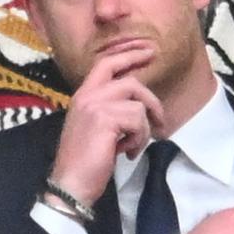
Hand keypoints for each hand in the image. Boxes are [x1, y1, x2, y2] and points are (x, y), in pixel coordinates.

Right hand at [49, 48, 164, 204]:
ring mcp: (95, 106)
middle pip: (131, 83)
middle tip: (161, 121)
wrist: (71, 182)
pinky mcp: (105, 119)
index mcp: (83, 95)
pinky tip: (127, 153)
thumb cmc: (87, 161)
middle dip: (151, 102)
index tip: (149, 51)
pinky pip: (138, 121)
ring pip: (138, 106)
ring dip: (143, 130)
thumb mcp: (97, 128)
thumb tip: (141, 106)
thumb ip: (112, 111)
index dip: (130, 55)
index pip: (106, 63)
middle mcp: (87, 96)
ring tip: (133, 146)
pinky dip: (139, 140)